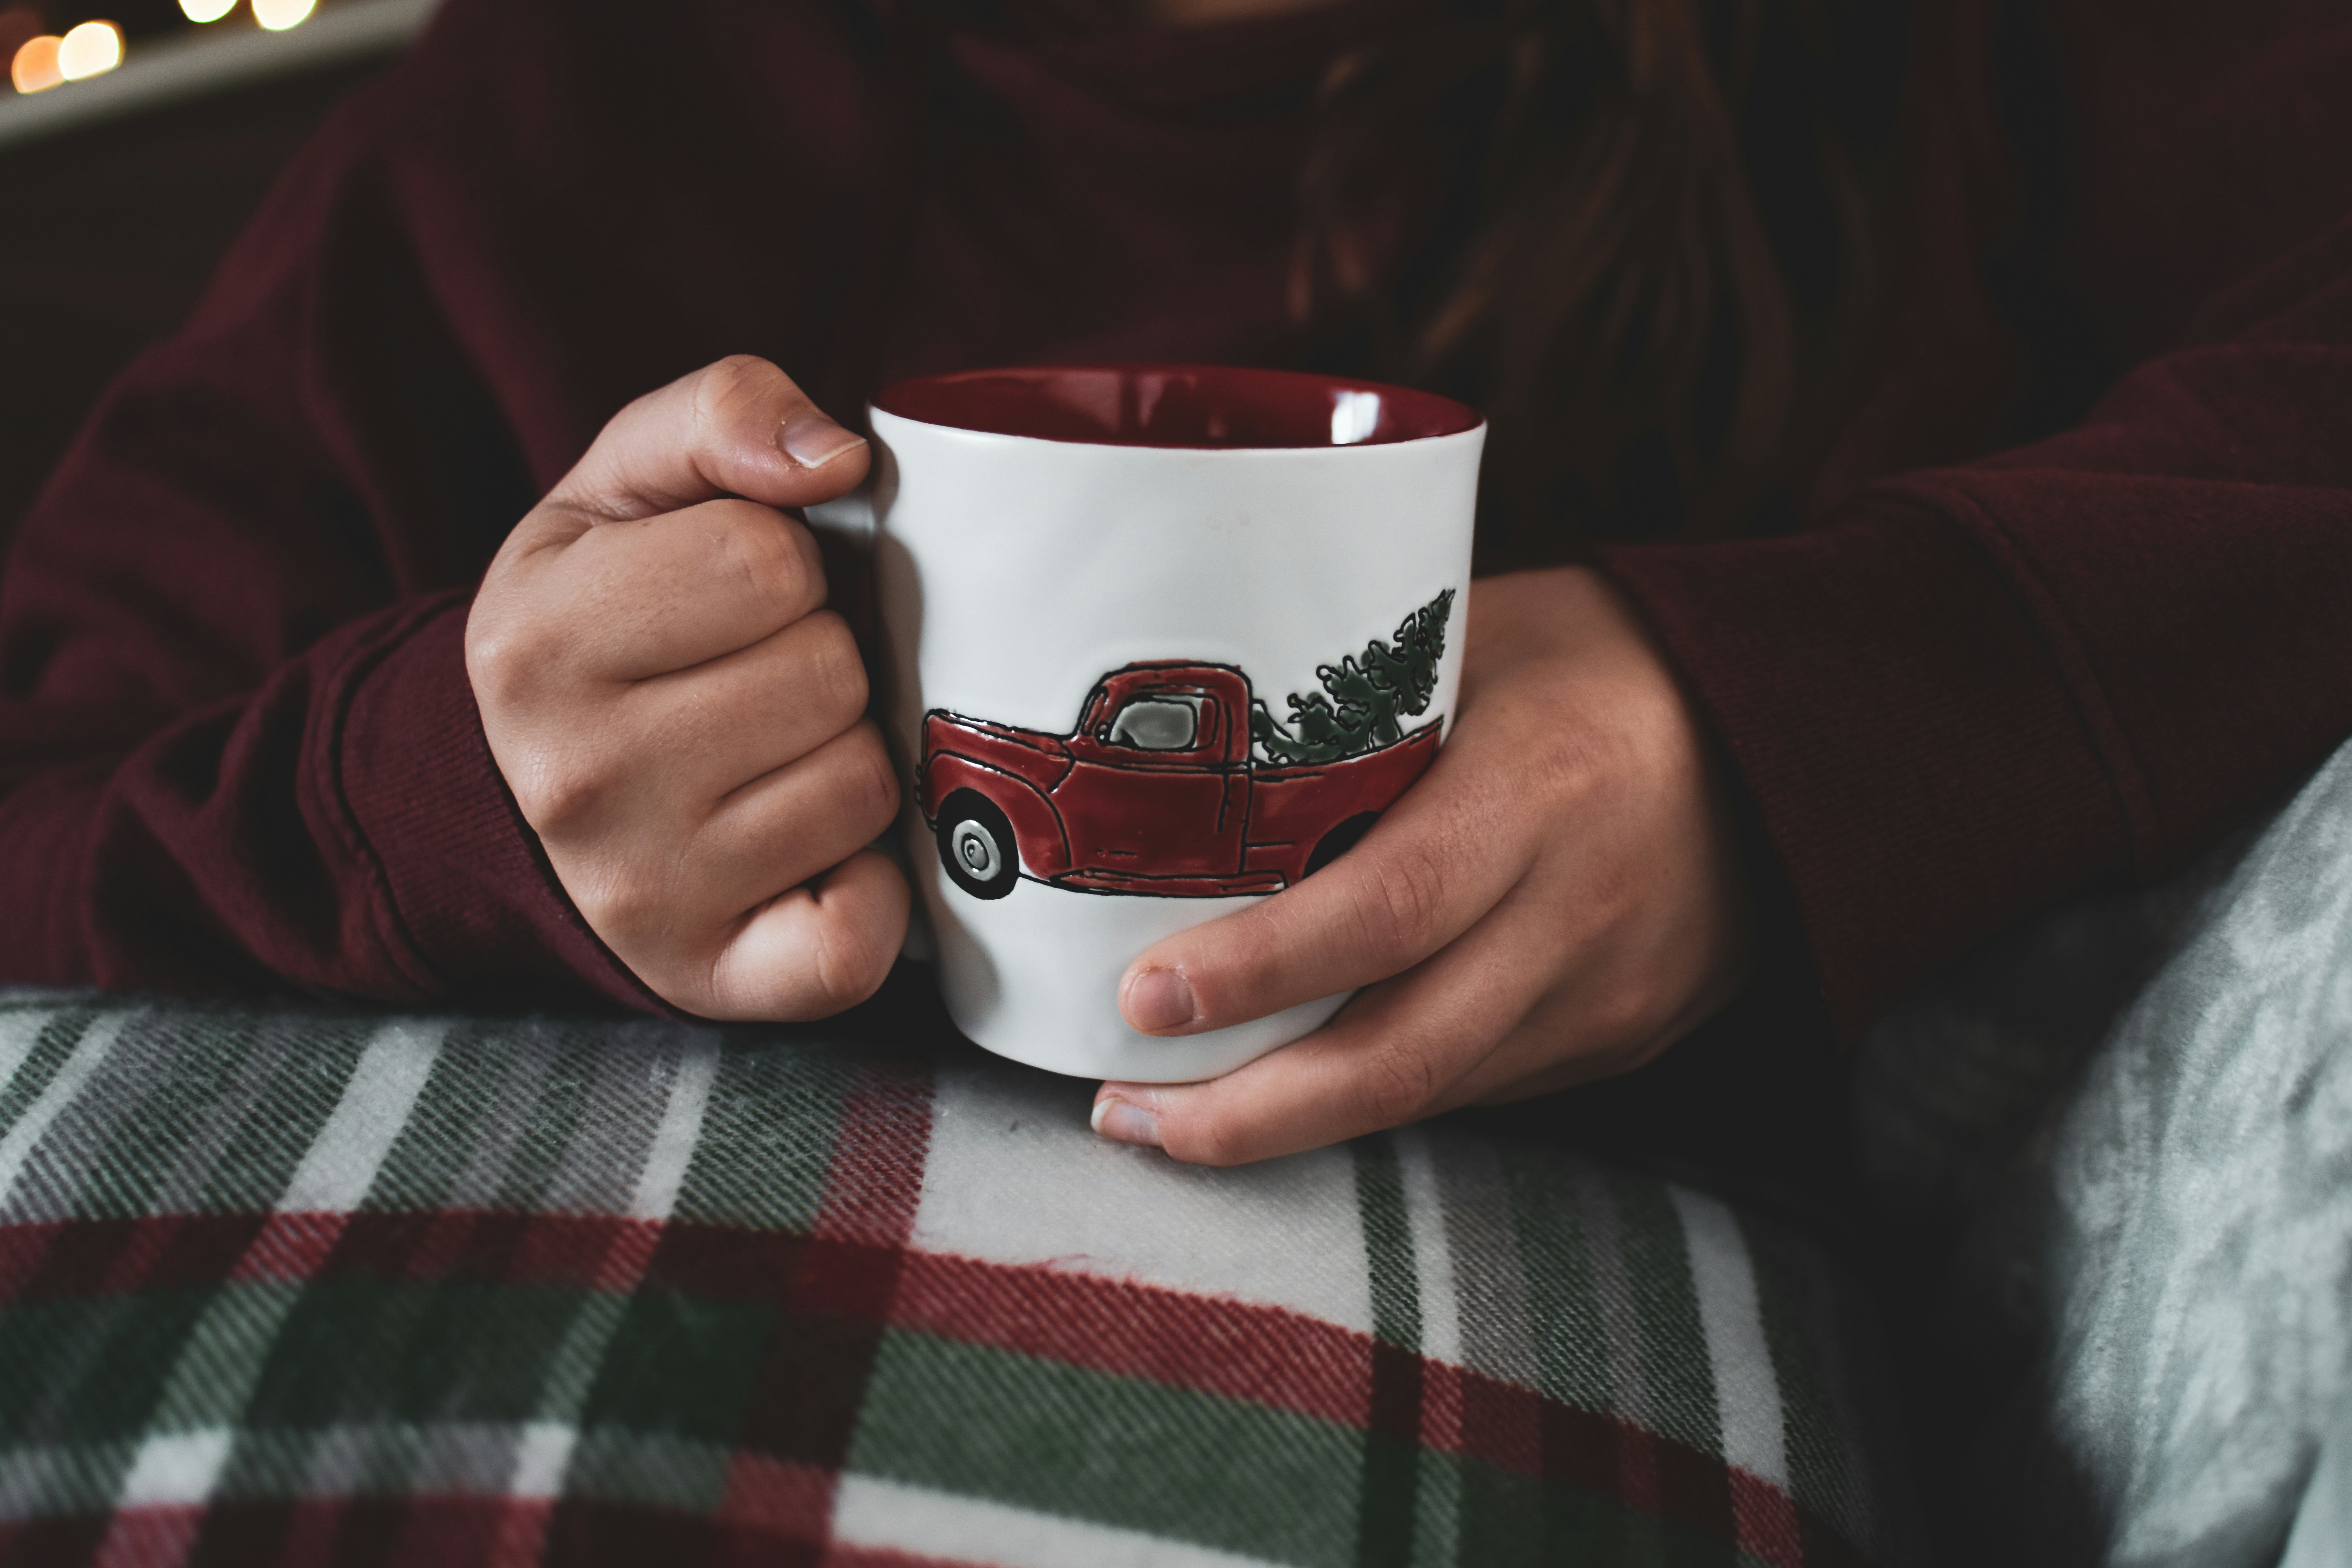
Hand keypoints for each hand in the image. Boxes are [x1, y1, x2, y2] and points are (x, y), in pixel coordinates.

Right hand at [467, 356, 907, 1018]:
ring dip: (845, 757)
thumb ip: (724, 414)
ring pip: (862, 784)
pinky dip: (868, 888)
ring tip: (770, 756)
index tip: (735, 595)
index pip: (766, 560)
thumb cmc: (606, 616)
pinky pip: (861, 932)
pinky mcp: (716, 980)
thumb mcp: (626, 483)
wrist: (533, 786)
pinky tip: (809, 852)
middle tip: (754, 680)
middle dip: (819, 660)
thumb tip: (838, 458)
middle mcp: (573, 779)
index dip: (782, 564)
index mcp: (537, 641)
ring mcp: (641, 893)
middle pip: (826, 674)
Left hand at [1089, 566, 1754, 1162]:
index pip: (1386, 910)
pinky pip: (1474, 1086)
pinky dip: (1372, 1097)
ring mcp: (1605, 995)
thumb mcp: (1483, 641)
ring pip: (1429, 1094)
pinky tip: (1288, 1086)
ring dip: (1290, 1124)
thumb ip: (1358, 707)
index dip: (1259, 971)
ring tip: (1169, 1118)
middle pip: (1398, 1055)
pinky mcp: (1617, 1038)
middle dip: (1246, 1112)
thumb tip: (1194, 752)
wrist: (1794, 729)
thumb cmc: (1606, 660)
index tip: (1141, 998)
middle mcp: (1576, 913)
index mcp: (1540, 792)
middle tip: (1122, 1110)